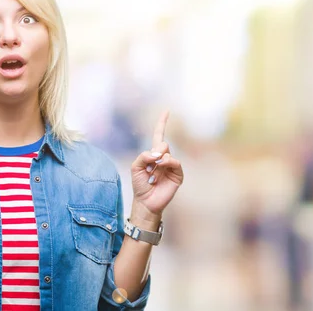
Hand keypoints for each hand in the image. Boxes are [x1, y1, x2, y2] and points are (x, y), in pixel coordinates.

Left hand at [130, 110, 183, 227]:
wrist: (145, 201)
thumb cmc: (140, 185)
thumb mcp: (135, 167)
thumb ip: (143, 156)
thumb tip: (158, 151)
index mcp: (153, 155)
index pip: (158, 136)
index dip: (162, 123)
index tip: (166, 111)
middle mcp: (164, 159)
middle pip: (162, 144)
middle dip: (155, 151)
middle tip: (151, 163)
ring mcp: (171, 166)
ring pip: (168, 153)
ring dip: (159, 160)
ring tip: (154, 171)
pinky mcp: (177, 175)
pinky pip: (175, 163)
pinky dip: (168, 163)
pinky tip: (162, 168)